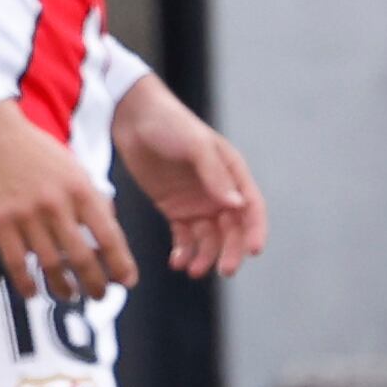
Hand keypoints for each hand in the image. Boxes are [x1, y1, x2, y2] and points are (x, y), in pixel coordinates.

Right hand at [0, 100, 137, 301]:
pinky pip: (16, 263)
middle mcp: (55, 204)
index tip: (126, 282)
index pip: (109, 238)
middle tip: (99, 295)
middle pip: (82, 258)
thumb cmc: (39, 153)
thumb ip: (95, 202)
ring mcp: (26, 214)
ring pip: (51, 266)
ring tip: (70, 295)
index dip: (121, 265)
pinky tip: (34, 292)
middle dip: (96, 285)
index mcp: (80, 190)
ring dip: (64, 289)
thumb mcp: (76, 170)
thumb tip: (111, 240)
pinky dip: (27, 284)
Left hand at [113, 75, 266, 279]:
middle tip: (223, 270)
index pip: (252, 208)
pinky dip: (184, 251)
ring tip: (192, 270)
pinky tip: (177, 262)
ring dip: (205, 256)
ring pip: (209, 238)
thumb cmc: (169, 123)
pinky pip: (184, 236)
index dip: (255, 230)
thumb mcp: (194, 144)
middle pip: (232, 229)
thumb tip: (236, 205)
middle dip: (230, 251)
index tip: (253, 251)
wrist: (131, 116)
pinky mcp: (173, 207)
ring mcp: (196, 201)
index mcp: (232, 173)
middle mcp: (218, 191)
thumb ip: (214, 174)